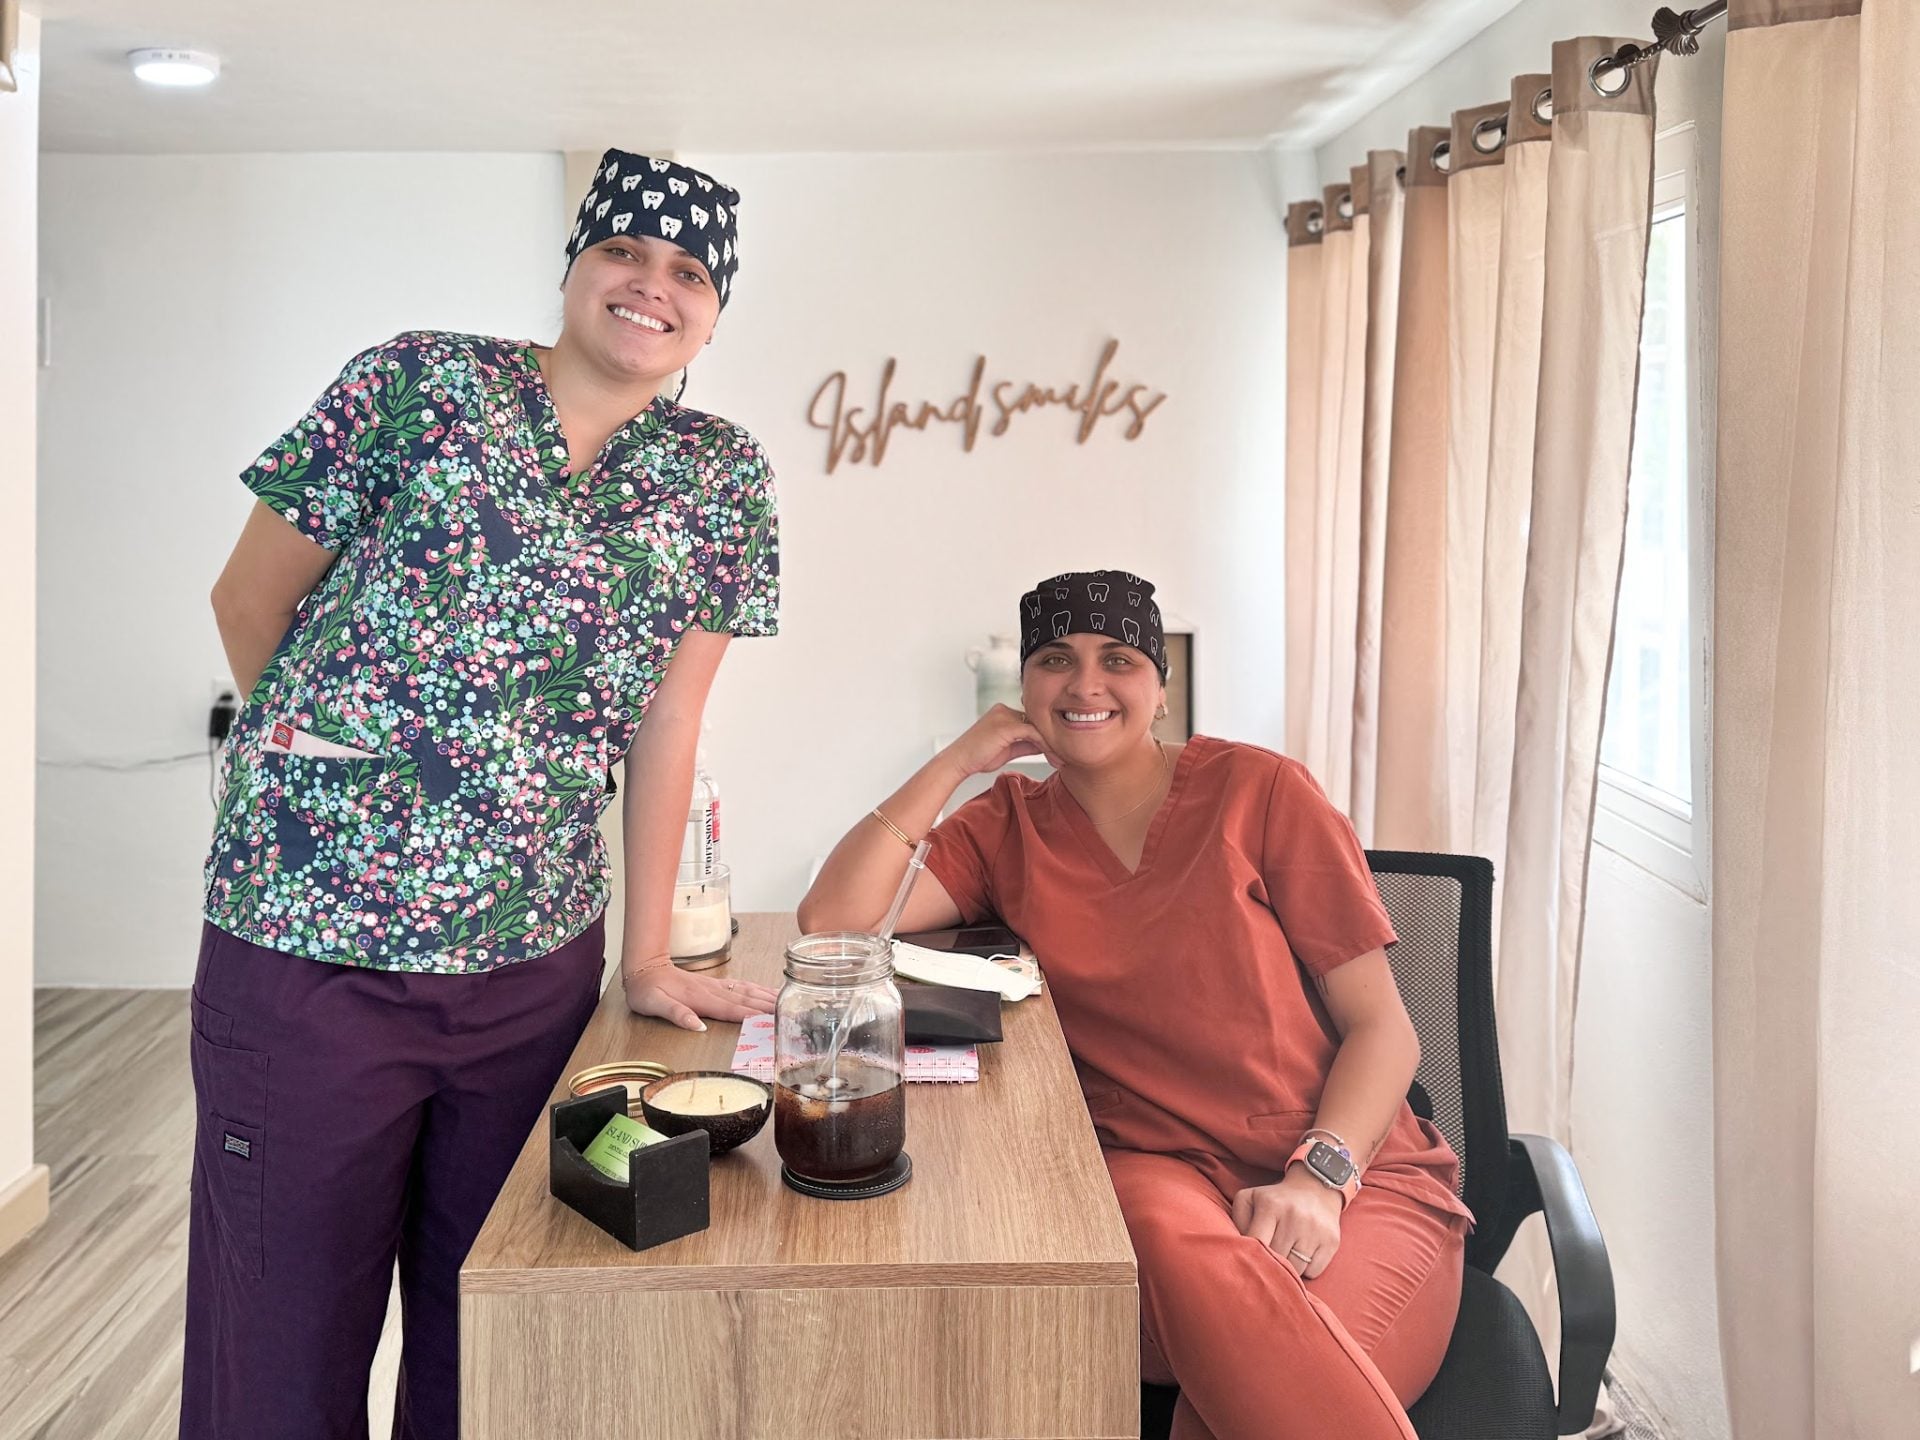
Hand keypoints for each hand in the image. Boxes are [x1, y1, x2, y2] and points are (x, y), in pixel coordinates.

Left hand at [624, 962, 779, 1031]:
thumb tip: (697, 1026)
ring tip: (785, 1002)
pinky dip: (758, 989)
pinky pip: (742, 986)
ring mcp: (715, 986)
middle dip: (768, 1007)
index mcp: (699, 998)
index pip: (731, 1009)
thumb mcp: (654, 1004)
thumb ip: (676, 1014)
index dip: (752, 1016)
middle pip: (745, 1000)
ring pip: (747, 991)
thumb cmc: (647, 990)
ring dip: (766, 997)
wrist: (644, 968)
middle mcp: (712, 990)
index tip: (771, 1020)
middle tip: (789, 1013)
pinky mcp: (715, 984)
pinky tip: (768, 992)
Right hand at [942, 704, 1056, 777]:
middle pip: (1037, 722)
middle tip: (1065, 757)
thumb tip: (1045, 745)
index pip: (1032, 721)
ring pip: (1038, 726)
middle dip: (1052, 740)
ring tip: (1061, 761)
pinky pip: (1033, 732)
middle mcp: (1005, 710)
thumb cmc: (978, 757)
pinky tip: (1052, 757)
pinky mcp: (1006, 725)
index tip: (1058, 752)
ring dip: (1052, 744)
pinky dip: (1045, 745)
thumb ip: (1026, 744)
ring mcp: (1005, 715)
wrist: (958, 762)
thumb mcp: (1008, 749)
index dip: (1047, 737)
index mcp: (1004, 713)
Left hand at [1231, 1167, 1344, 1279]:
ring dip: (1288, 1268)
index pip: (1257, 1243)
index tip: (1248, 1261)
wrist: (1316, 1187)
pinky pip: (1314, 1272)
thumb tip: (1238, 1249)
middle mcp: (1294, 1217)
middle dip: (1270, 1262)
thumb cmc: (1276, 1199)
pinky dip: (1306, 1270)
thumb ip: (1237, 1221)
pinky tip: (1302, 1254)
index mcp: (1270, 1206)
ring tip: (1286, 1254)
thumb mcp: (1250, 1198)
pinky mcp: (1331, 1241)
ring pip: (1295, 1269)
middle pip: (1276, 1259)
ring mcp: (1315, 1230)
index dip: (1252, 1256)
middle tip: (1268, 1258)